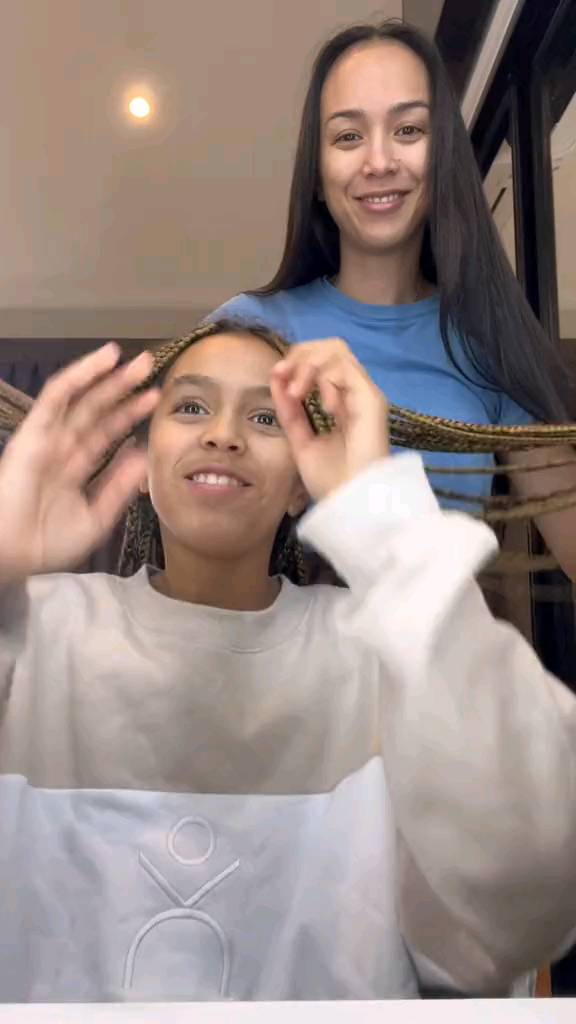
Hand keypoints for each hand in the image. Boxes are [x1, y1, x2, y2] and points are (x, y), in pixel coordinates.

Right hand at [0, 343, 158, 583]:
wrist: (14, 552)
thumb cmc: (48, 543)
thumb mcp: (96, 517)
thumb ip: (119, 486)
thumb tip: (143, 455)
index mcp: (76, 467)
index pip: (108, 433)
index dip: (130, 415)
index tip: (155, 398)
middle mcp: (63, 448)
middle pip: (98, 411)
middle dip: (123, 388)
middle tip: (149, 365)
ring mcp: (48, 437)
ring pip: (81, 399)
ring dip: (105, 376)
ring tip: (132, 358)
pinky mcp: (34, 431)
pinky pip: (57, 397)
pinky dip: (79, 375)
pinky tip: (101, 360)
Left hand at [270, 338, 388, 502]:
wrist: (351, 504)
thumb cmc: (331, 481)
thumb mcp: (300, 440)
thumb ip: (290, 411)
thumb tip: (276, 378)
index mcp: (342, 402)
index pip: (322, 361)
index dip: (296, 361)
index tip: (275, 376)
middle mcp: (355, 393)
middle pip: (330, 347)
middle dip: (300, 354)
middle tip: (282, 374)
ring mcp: (365, 395)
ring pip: (336, 350)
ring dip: (308, 366)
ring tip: (297, 394)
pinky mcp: (372, 400)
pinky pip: (345, 369)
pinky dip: (325, 381)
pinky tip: (323, 408)